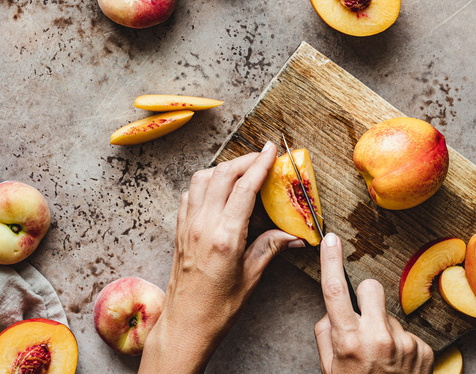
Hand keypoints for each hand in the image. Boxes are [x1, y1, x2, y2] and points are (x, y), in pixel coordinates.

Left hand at [139, 142, 303, 373]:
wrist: (184, 324)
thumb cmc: (218, 308)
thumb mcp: (251, 277)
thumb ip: (271, 247)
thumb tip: (296, 235)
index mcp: (224, 236)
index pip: (244, 187)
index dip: (260, 164)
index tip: (271, 150)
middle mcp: (202, 225)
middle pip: (223, 174)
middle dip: (244, 160)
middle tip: (263, 157)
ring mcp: (187, 225)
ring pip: (202, 178)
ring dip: (223, 168)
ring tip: (242, 170)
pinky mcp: (179, 230)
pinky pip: (190, 193)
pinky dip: (205, 183)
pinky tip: (218, 189)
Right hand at [314, 233, 433, 372]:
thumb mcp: (329, 367)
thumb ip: (326, 333)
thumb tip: (333, 309)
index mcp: (348, 340)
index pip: (334, 291)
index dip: (331, 261)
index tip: (330, 240)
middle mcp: (377, 337)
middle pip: (371, 288)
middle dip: (366, 300)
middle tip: (364, 321)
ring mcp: (404, 343)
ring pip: (391, 315)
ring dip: (385, 329)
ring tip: (383, 358)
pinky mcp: (425, 350)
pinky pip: (409, 334)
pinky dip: (403, 347)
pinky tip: (398, 366)